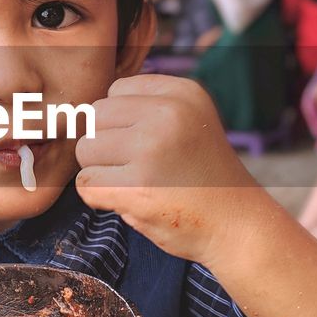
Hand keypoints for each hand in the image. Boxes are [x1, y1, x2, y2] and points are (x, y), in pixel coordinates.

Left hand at [75, 74, 255, 265]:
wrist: (237, 225)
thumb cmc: (201, 175)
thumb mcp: (187, 121)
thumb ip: (143, 108)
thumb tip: (79, 112)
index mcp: (182, 93)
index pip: (115, 90)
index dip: (120, 121)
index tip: (146, 144)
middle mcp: (168, 114)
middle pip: (95, 117)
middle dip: (105, 144)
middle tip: (136, 167)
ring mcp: (151, 149)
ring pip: (85, 150)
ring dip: (100, 171)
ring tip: (136, 183)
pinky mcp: (136, 187)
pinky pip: (86, 184)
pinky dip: (98, 197)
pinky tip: (129, 200)